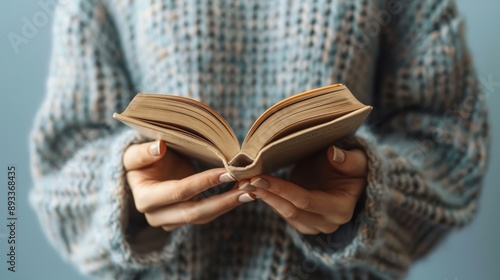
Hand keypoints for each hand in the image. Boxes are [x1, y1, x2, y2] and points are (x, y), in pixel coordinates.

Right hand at [123, 140, 254, 231]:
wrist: (143, 173)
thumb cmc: (142, 159)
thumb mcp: (135, 152)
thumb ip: (144, 151)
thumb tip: (159, 146)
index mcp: (145, 199)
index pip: (180, 192)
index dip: (205, 182)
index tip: (229, 171)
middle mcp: (157, 216)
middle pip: (195, 212)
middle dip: (225, 201)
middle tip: (250, 189)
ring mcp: (171, 222)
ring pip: (205, 216)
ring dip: (230, 204)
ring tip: (252, 190)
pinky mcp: (184, 221)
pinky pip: (208, 214)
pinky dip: (226, 203)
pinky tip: (244, 192)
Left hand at [238, 146, 366, 234]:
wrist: (348, 178)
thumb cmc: (352, 167)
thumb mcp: (356, 160)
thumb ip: (348, 159)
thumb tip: (333, 153)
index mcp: (341, 209)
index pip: (306, 201)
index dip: (282, 189)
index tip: (259, 176)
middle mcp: (328, 223)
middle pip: (291, 211)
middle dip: (266, 194)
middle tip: (244, 179)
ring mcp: (314, 226)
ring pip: (283, 214)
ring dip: (263, 197)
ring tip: (242, 182)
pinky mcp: (302, 223)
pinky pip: (282, 212)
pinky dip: (267, 199)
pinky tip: (251, 187)